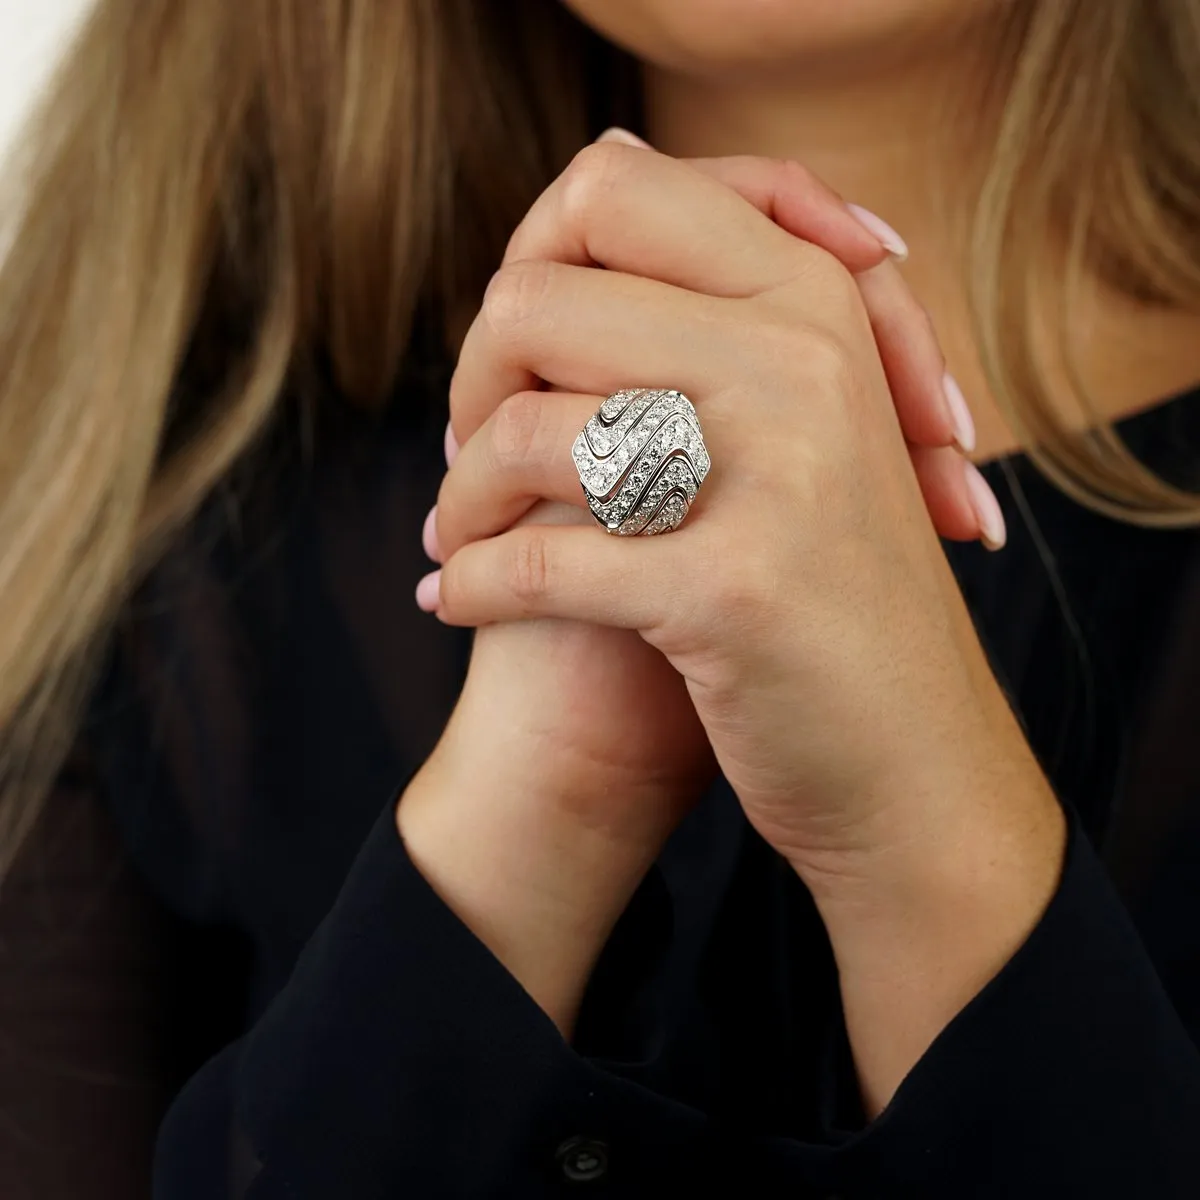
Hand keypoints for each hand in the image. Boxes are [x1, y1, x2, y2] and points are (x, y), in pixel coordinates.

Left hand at [417, 141, 986, 865]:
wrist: (915, 761)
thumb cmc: (832, 591)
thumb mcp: (806, 418)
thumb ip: (711, 308)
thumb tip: (594, 171)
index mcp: (815, 299)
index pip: (614, 189)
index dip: (530, 263)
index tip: (520, 361)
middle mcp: (802, 362)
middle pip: (535, 302)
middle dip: (472, 383)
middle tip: (473, 456)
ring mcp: (776, 476)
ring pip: (525, 432)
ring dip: (460, 499)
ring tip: (453, 538)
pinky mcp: (733, 594)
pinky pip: (536, 564)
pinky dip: (471, 586)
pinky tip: (454, 603)